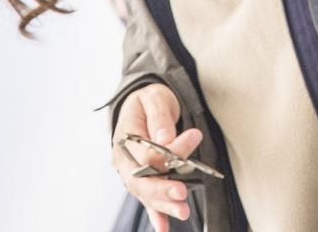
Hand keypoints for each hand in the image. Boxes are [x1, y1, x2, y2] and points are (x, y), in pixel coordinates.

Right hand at [111, 81, 204, 228]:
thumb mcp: (154, 99)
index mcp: (124, 139)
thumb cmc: (149, 100)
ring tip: (183, 211)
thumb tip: (166, 138)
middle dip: (162, 190)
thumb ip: (159, 118)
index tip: (193, 138)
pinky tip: (164, 228)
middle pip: (140, 181)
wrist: (143, 104)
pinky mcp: (143, 180)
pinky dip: (156, 214)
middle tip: (182, 193)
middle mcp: (124, 160)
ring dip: (163, 205)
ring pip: (145, 194)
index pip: (144, 154)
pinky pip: (148, 200)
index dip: (169, 152)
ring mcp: (132, 173)